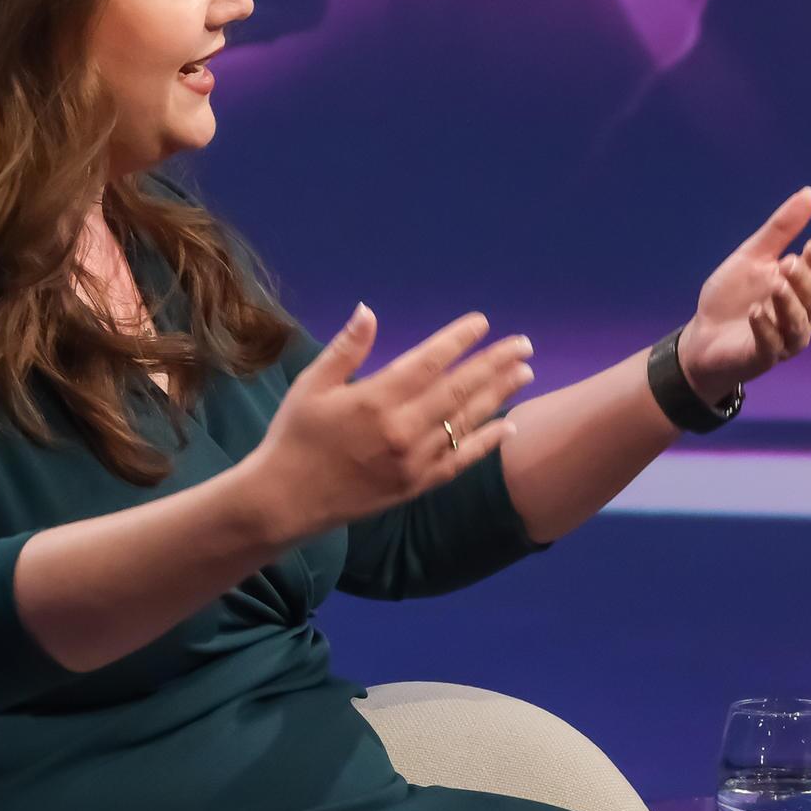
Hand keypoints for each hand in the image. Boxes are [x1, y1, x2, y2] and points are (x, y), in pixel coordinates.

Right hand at [239, 307, 531, 541]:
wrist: (285, 500)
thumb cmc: (295, 435)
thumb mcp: (313, 385)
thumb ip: (347, 349)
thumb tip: (368, 310)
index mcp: (375, 399)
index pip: (429, 361)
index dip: (459, 340)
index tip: (483, 323)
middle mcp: (401, 429)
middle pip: (460, 389)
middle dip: (495, 363)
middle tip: (524, 345)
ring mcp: (413, 460)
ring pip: (467, 422)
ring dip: (500, 395)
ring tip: (525, 374)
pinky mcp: (416, 486)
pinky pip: (460, 461)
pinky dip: (486, 442)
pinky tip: (508, 425)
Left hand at [681, 188, 810, 402]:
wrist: (703, 335)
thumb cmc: (733, 297)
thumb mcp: (753, 256)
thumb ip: (781, 229)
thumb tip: (810, 193)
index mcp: (800, 288)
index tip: (810, 246)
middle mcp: (800, 315)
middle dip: (804, 282)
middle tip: (788, 264)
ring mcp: (785, 339)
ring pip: (798, 325)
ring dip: (789, 305)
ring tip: (775, 285)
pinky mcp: (764, 358)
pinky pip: (772, 345)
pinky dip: (766, 328)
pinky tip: (755, 312)